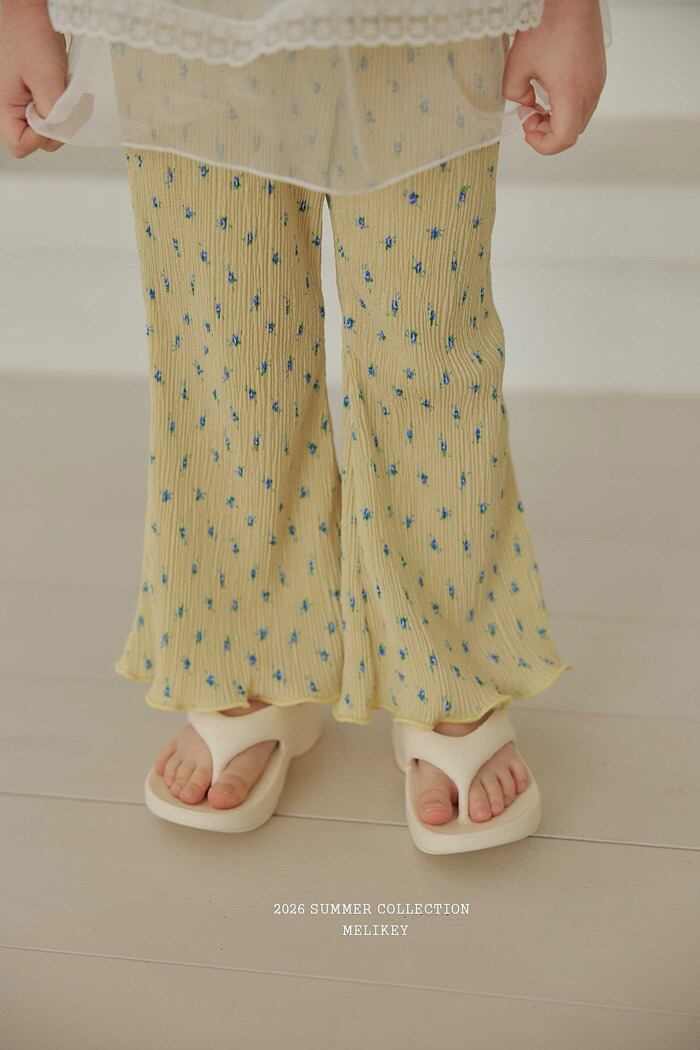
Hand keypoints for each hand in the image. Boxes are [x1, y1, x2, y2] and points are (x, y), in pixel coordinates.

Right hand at [0, 0, 67, 157]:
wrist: (29, 8)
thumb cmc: (29, 33)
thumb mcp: (46, 77)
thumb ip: (54, 113)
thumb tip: (61, 134)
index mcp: (5, 106)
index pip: (20, 146)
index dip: (41, 139)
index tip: (54, 118)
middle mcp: (13, 107)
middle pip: (41, 139)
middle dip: (61, 124)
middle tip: (70, 103)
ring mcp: (25, 101)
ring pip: (52, 126)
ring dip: (67, 113)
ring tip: (69, 88)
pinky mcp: (37, 94)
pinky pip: (55, 111)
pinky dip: (67, 104)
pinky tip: (69, 87)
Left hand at [502, 0, 606, 154]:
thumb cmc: (547, 23)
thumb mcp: (516, 65)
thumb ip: (514, 94)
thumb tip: (524, 103)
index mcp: (572, 93)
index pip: (564, 139)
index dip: (542, 144)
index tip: (527, 130)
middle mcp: (590, 90)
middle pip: (572, 131)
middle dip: (547, 131)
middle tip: (528, 115)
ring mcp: (597, 81)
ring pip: (579, 117)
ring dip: (557, 119)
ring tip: (537, 102)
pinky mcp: (597, 71)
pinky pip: (584, 101)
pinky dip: (566, 105)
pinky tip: (549, 88)